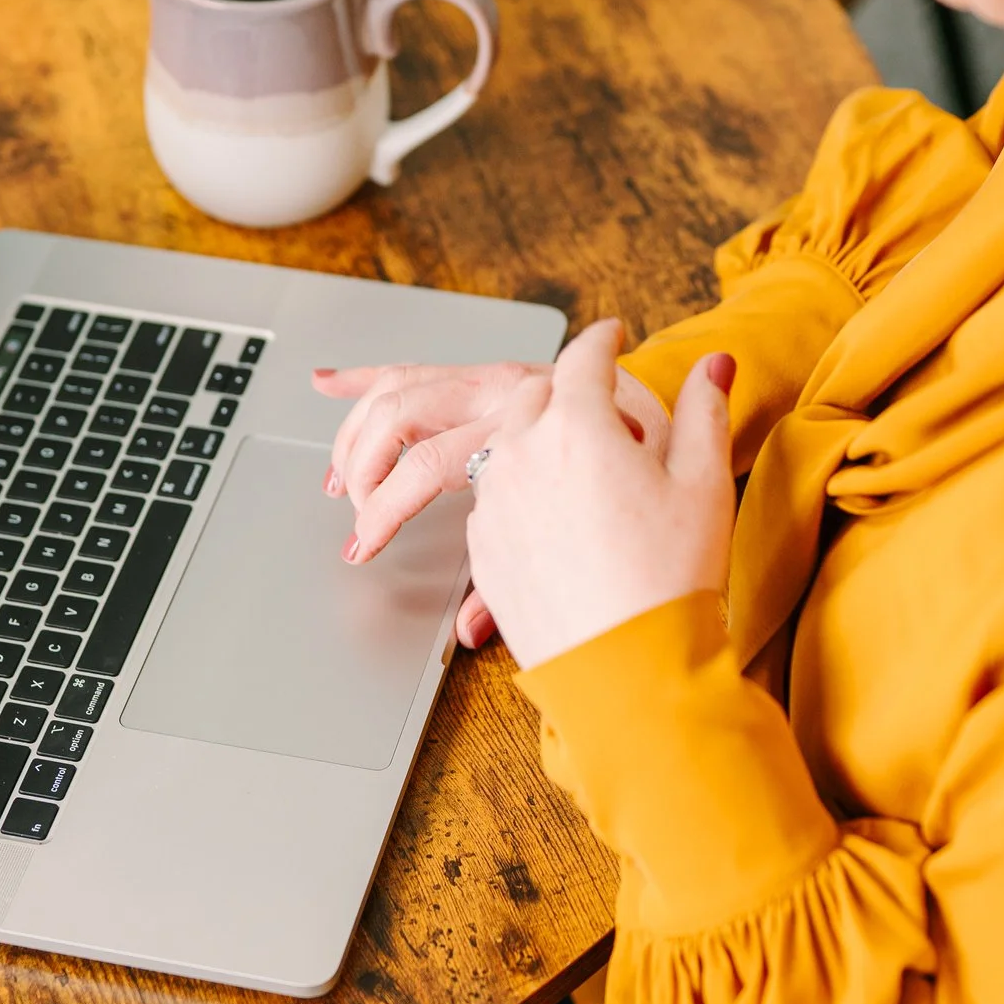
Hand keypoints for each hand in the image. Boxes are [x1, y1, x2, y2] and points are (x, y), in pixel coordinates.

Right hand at [317, 354, 672, 646]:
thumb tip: (469, 629)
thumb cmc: (640, 491)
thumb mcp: (575, 544)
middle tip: (360, 524)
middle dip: (368, 473)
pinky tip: (327, 382)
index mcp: (533, 428)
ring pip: (406, 391)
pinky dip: (369, 380)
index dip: (388, 508)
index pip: (433, 462)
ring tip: (338, 479)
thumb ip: (521, 582)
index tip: (366, 542)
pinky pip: (420, 374)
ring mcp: (495, 383)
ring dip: (360, 432)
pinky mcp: (489, 380)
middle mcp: (508, 395)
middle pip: (409, 420)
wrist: (676, 434)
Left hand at [462, 320, 734, 669]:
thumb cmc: (670, 578)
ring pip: (505, 446)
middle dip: (566, 393)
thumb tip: (715, 364)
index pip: (585, 357)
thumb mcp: (704, 483)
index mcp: (578, 426)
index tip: (610, 334)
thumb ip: (705, 410)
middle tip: (602, 414)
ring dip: (538, 445)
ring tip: (580, 476)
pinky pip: (494, 501)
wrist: (626, 669)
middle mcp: (522, 454)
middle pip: (534, 395)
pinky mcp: (482, 549)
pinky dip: (520, 495)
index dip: (603, 339)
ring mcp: (493, 503)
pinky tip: (558, 522)